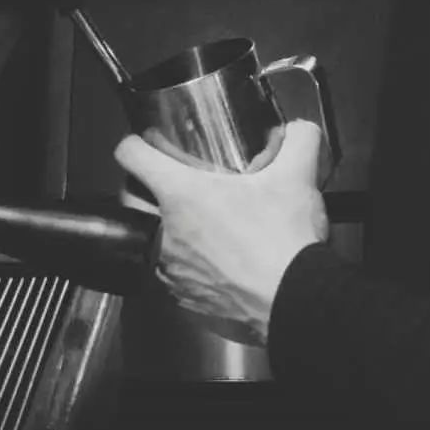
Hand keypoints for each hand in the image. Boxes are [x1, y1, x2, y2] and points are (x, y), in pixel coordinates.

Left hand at [114, 120, 328, 344]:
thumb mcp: (297, 176)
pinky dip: (185, 260)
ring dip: (165, 225)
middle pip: (129, 197)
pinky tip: (212, 255)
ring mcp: (171, 268)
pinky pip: (171, 271)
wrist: (293, 299)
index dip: (136, 142)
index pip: (131, 155)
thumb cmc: (283, 238)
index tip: (147, 142)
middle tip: (171, 178)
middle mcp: (166, 230)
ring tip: (196, 219)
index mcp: (181, 193)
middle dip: (143, 184)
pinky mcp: (184, 296)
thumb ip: (299, 140)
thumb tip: (300, 130)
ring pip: (150, 237)